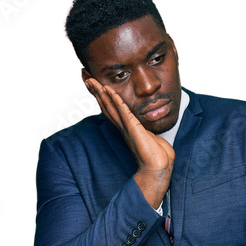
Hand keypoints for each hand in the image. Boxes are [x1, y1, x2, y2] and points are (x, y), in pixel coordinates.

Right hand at [85, 78, 174, 208]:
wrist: (158, 166)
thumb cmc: (157, 156)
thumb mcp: (150, 139)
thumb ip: (146, 133)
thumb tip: (148, 132)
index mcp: (126, 129)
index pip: (112, 110)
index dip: (103, 97)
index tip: (97, 86)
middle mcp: (123, 127)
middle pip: (106, 106)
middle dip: (96, 92)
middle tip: (87, 79)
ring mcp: (126, 127)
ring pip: (110, 106)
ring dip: (101, 93)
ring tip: (92, 81)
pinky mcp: (133, 127)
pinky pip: (122, 110)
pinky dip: (115, 99)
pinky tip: (109, 90)